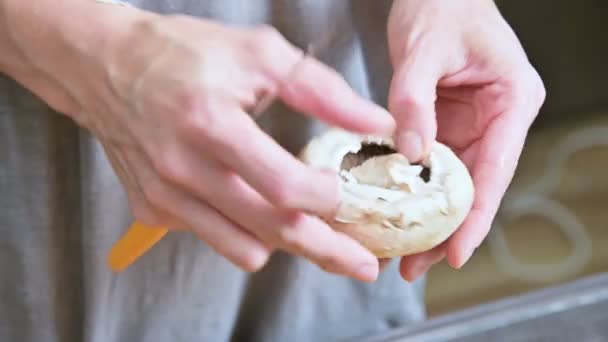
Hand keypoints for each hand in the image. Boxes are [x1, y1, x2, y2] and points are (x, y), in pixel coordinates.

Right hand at [10, 4, 396, 280]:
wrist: (106, 65)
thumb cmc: (181, 53)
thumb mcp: (258, 53)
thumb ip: (322, 90)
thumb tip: (375, 122)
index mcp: (211, 124)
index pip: (281, 186)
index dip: (325, 199)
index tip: (348, 194)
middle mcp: (183, 169)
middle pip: (269, 231)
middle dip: (326, 251)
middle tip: (362, 263)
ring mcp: (165, 196)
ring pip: (243, 249)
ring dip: (281, 240)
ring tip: (302, 220)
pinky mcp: (153, 210)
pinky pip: (214, 237)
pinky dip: (241, 228)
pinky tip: (248, 201)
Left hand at [386, 0, 545, 280]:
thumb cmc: (440, 6)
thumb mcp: (422, 50)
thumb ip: (413, 101)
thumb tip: (410, 154)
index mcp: (512, 100)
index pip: (495, 169)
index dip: (475, 217)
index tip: (455, 253)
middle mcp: (498, 119)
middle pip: (475, 187)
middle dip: (446, 230)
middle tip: (415, 265)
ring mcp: (473, 125)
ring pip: (453, 183)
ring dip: (427, 218)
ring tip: (401, 254)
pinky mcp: (448, 125)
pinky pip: (432, 166)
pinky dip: (413, 191)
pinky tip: (393, 214)